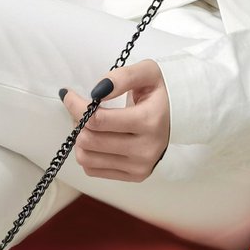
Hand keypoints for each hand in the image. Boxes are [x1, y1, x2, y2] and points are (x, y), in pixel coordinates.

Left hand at [60, 59, 170, 181]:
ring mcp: (140, 166)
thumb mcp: (147, 72)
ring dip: (80, 138)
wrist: (180, 115)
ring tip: (89, 124)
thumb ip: (122, 77)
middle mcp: (146, 149)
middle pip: (89, 140)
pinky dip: (88, 154)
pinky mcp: (135, 176)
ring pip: (87, 158)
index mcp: (149, 121)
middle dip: (78, 121)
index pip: (97, 120)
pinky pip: (93, 170)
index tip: (68, 95)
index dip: (76, 106)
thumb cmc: (161, 91)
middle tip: (82, 108)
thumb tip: (96, 92)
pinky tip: (97, 138)